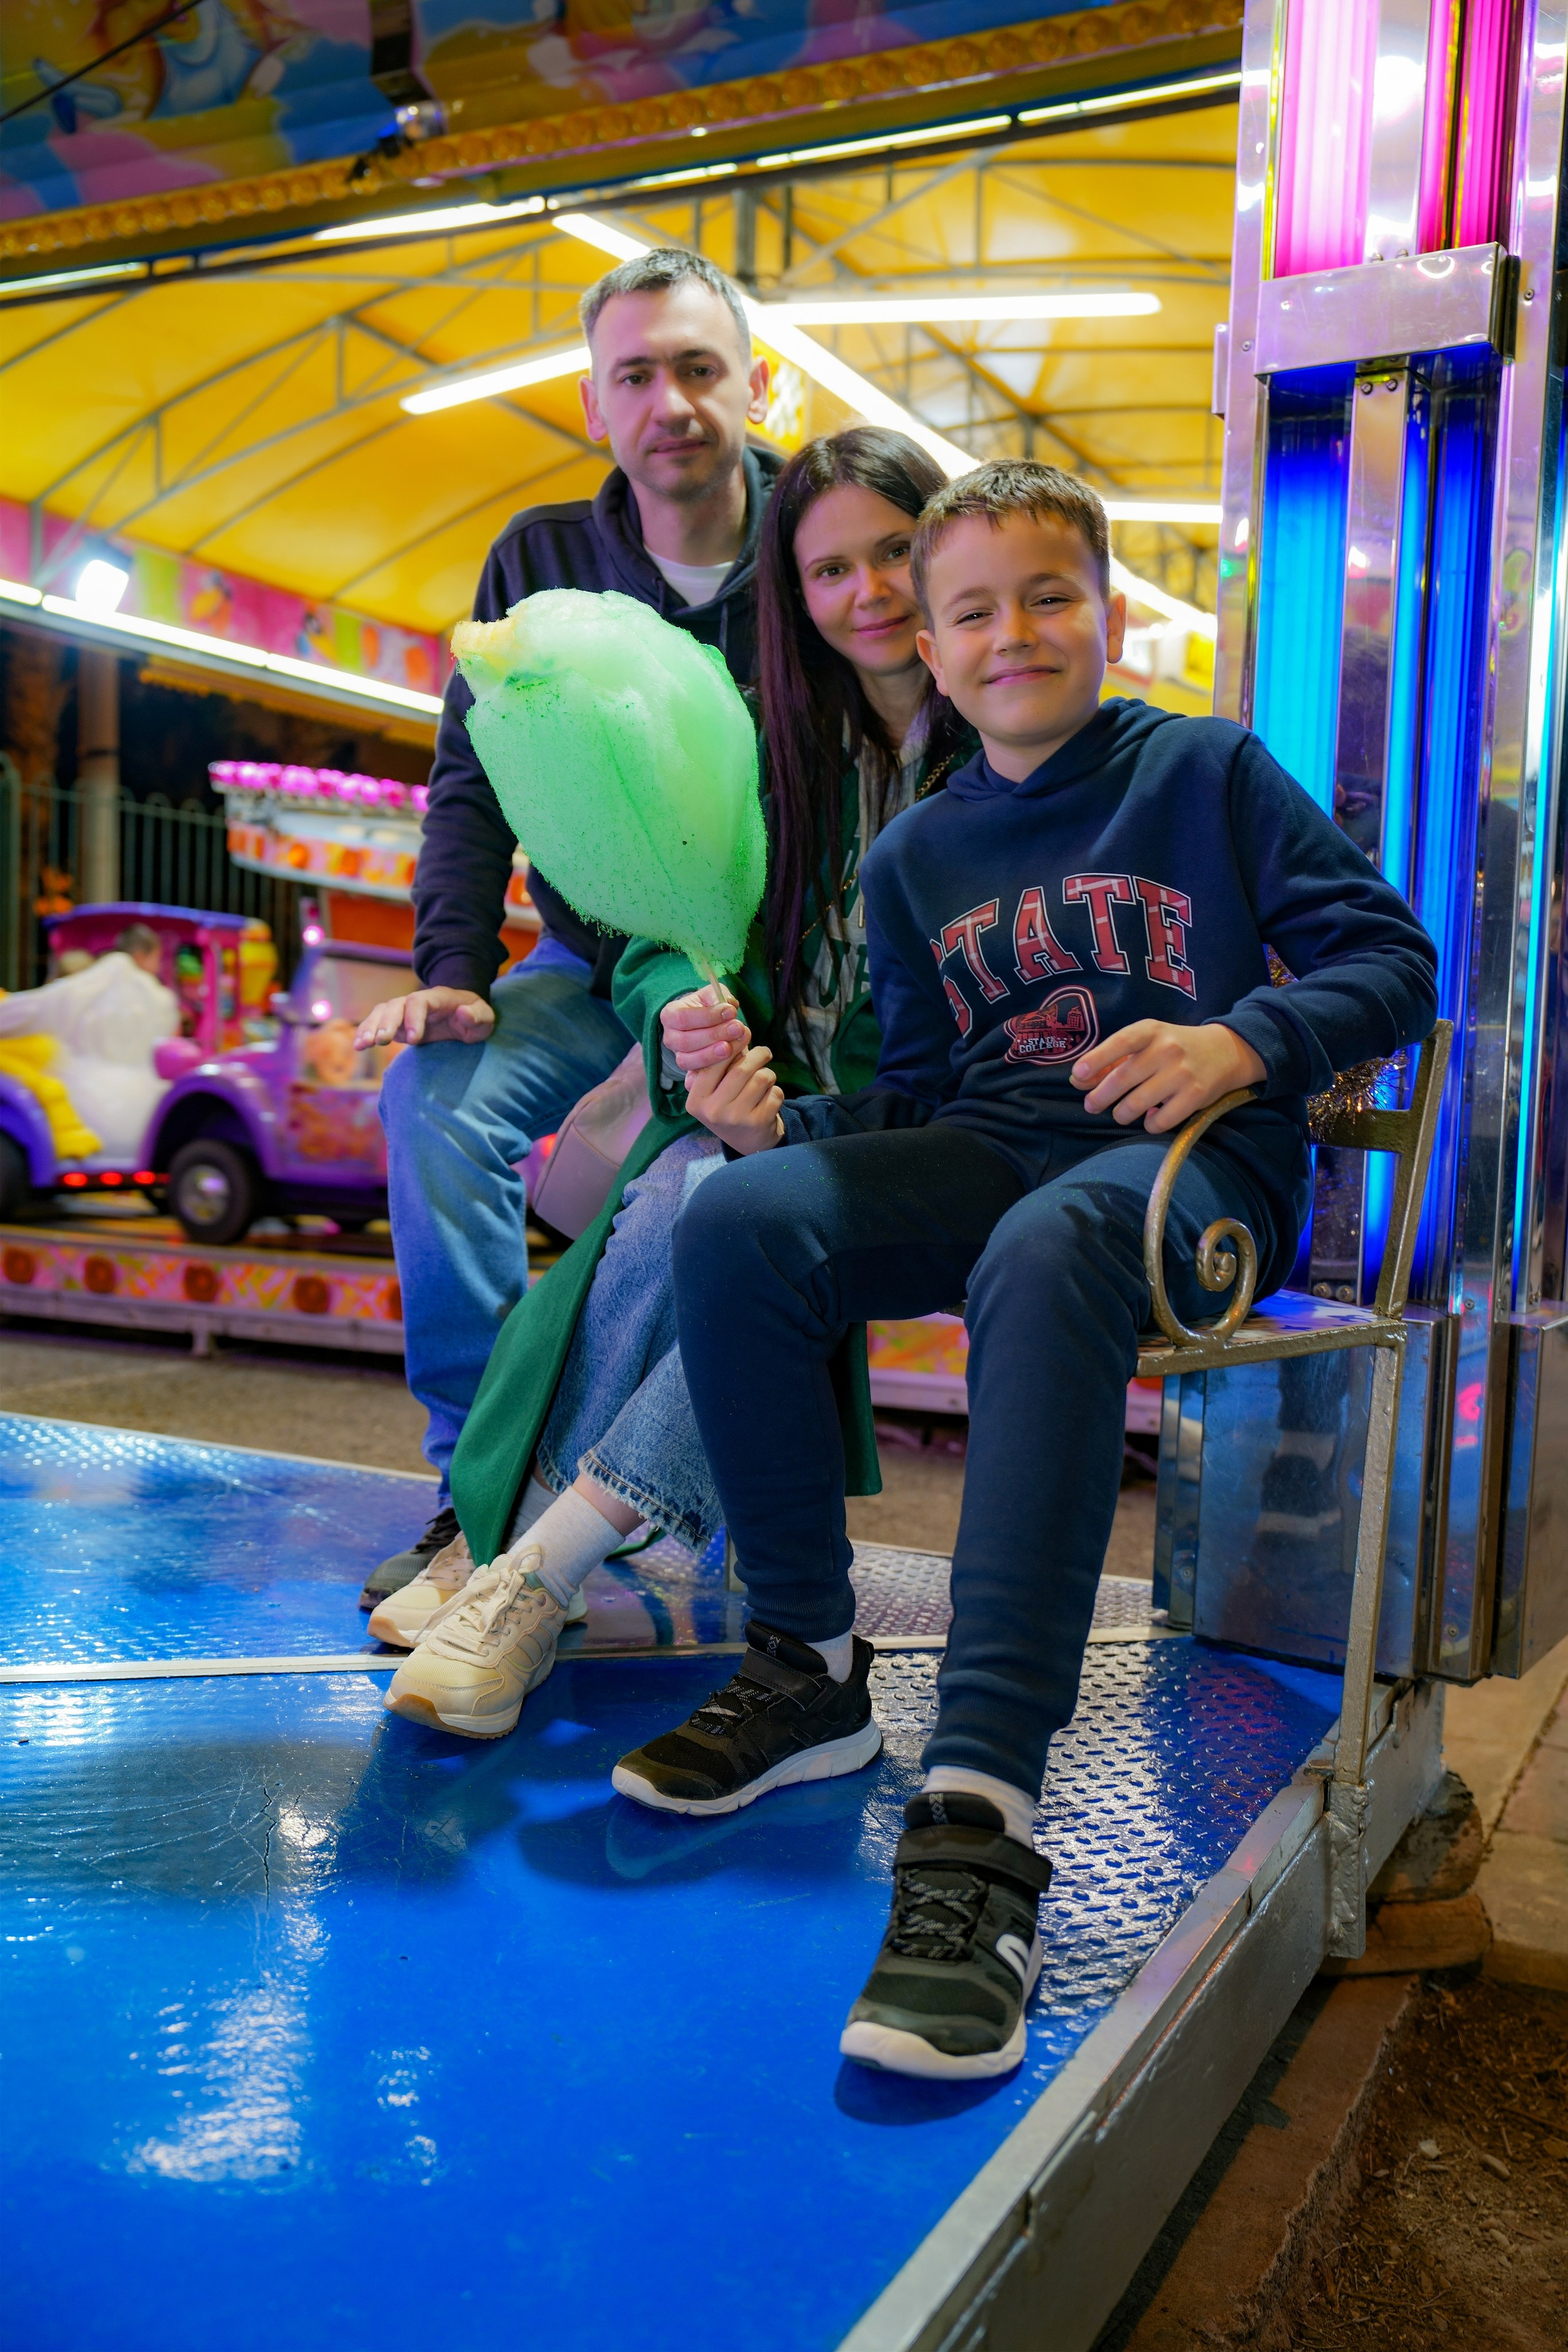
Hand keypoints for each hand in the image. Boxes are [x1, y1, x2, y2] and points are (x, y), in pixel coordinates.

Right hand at [354, 987, 495, 1049]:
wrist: (464, 1015)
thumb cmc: (475, 1018)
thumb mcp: (486, 1019)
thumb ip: (478, 1016)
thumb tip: (463, 1012)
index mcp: (438, 998)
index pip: (420, 1001)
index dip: (414, 1017)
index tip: (415, 1039)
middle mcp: (417, 1001)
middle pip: (396, 1005)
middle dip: (387, 1022)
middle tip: (382, 1041)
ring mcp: (404, 1010)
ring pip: (382, 1012)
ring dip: (371, 1027)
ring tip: (362, 1045)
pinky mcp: (396, 1023)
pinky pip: (377, 1023)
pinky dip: (366, 1032)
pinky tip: (358, 1046)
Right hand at [660, 984, 746, 1074]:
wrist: (706, 1023)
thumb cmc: (708, 1007)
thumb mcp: (712, 995)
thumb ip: (720, 997)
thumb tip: (730, 1006)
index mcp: (670, 1015)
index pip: (684, 1017)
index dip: (708, 1016)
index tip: (731, 1011)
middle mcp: (669, 1037)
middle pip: (686, 1041)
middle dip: (714, 1035)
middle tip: (738, 1028)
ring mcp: (677, 1055)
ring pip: (689, 1060)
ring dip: (712, 1054)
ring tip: (732, 1046)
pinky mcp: (688, 1069)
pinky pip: (696, 1073)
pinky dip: (713, 1068)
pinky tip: (730, 1060)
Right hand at [685, 1041, 783, 1154]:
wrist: (749, 1143)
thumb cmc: (730, 1107)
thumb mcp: (714, 1091)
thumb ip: (720, 1065)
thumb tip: (738, 1031)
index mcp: (696, 1100)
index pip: (713, 1064)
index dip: (731, 1044)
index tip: (742, 1032)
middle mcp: (713, 1111)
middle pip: (741, 1068)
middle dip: (757, 1055)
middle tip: (764, 1052)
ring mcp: (736, 1118)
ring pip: (762, 1078)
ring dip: (768, 1074)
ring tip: (765, 1080)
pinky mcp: (759, 1123)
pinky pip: (775, 1093)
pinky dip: (776, 1092)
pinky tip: (768, 1100)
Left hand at [1070, 1020, 1264, 1133]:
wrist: (1224, 1052)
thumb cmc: (1174, 1047)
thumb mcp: (1147, 1041)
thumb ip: (1113, 1058)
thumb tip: (1079, 1079)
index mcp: (1151, 1031)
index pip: (1121, 1042)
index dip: (1097, 1059)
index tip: (1078, 1074)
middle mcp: (1167, 1050)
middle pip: (1123, 1078)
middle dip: (1100, 1097)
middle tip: (1091, 1105)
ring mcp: (1182, 1074)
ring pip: (1137, 1104)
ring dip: (1121, 1114)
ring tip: (1121, 1114)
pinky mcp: (1195, 1097)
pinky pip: (1160, 1121)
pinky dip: (1150, 1124)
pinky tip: (1151, 1117)